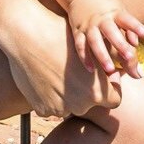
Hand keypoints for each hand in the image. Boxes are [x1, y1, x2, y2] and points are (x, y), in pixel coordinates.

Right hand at [0, 0, 121, 117]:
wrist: (25, 34)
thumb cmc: (58, 33)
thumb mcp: (88, 45)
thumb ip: (104, 63)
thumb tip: (118, 69)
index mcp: (97, 90)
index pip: (115, 99)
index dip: (110, 87)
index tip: (102, 75)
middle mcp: (81, 104)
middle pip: (89, 102)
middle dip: (84, 89)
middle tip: (73, 69)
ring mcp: (61, 109)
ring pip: (69, 104)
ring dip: (65, 93)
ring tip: (54, 69)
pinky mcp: (43, 109)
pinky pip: (51, 106)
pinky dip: (49, 95)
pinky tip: (43, 76)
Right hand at [67, 0, 143, 78]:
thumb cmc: (106, 8)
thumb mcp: (119, 11)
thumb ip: (129, 28)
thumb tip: (136, 44)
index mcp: (114, 13)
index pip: (126, 18)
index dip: (135, 26)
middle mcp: (101, 19)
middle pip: (109, 30)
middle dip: (119, 44)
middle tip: (130, 58)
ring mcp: (88, 25)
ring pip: (94, 40)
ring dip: (101, 54)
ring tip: (110, 69)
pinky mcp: (78, 31)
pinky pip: (80, 45)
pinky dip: (84, 57)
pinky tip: (91, 69)